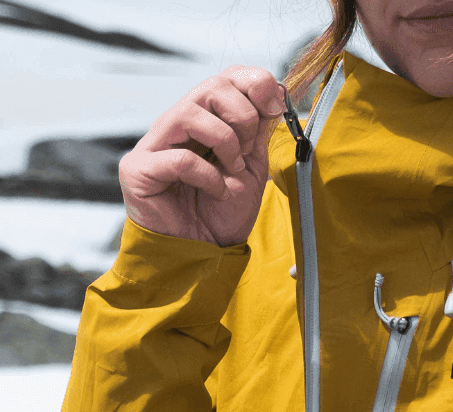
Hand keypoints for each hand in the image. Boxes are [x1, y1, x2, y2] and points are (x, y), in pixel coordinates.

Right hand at [118, 65, 284, 246]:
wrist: (202, 253)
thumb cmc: (220, 215)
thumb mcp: (251, 168)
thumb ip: (258, 133)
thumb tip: (276, 94)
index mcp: (204, 120)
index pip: (225, 77)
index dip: (254, 83)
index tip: (275, 107)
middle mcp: (177, 125)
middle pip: (210, 86)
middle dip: (242, 114)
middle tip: (249, 148)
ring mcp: (155, 145)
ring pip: (190, 112)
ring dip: (224, 140)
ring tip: (232, 171)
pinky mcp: (139, 170)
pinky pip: (179, 158)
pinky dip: (208, 174)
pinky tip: (217, 190)